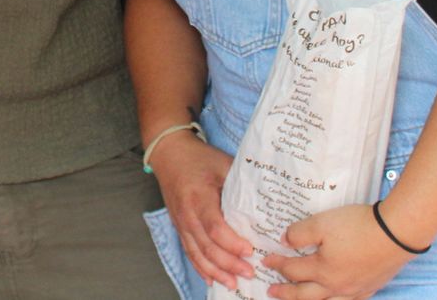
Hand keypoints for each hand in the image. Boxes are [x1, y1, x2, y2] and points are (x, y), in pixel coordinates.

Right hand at [149, 133, 254, 288]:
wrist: (169, 153)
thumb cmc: (199, 158)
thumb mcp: (224, 164)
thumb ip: (241, 185)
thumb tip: (267, 204)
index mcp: (199, 196)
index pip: (214, 227)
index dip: (232, 243)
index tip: (250, 250)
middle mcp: (187, 213)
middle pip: (206, 246)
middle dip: (228, 264)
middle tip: (250, 273)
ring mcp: (181, 222)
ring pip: (196, 254)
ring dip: (215, 271)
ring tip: (234, 284)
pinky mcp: (179, 226)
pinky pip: (189, 251)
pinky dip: (200, 268)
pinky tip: (212, 279)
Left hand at [263, 203, 416, 299]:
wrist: (396, 233)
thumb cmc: (357, 227)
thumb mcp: (321, 223)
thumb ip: (299, 234)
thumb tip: (284, 241)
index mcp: (322, 270)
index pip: (293, 270)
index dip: (277, 264)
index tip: (266, 260)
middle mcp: (337, 285)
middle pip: (305, 294)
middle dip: (286, 293)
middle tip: (271, 291)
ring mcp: (355, 290)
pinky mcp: (371, 287)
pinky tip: (334, 298)